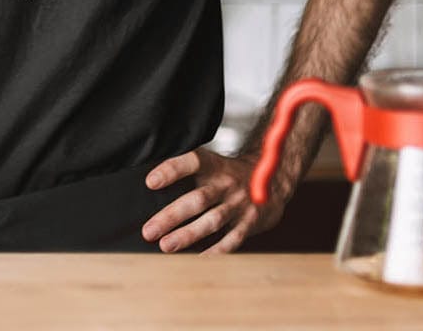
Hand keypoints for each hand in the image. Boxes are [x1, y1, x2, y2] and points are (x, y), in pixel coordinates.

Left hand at [141, 147, 288, 254]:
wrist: (273, 180)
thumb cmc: (230, 175)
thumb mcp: (213, 165)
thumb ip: (189, 172)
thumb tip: (150, 184)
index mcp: (215, 165)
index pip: (192, 161)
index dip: (172, 170)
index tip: (150, 182)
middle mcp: (227, 184)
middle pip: (197, 199)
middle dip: (171, 216)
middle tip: (149, 230)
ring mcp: (239, 205)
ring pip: (212, 221)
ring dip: (188, 235)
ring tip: (165, 246)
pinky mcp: (249, 223)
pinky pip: (231, 240)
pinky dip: (215, 252)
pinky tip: (197, 260)